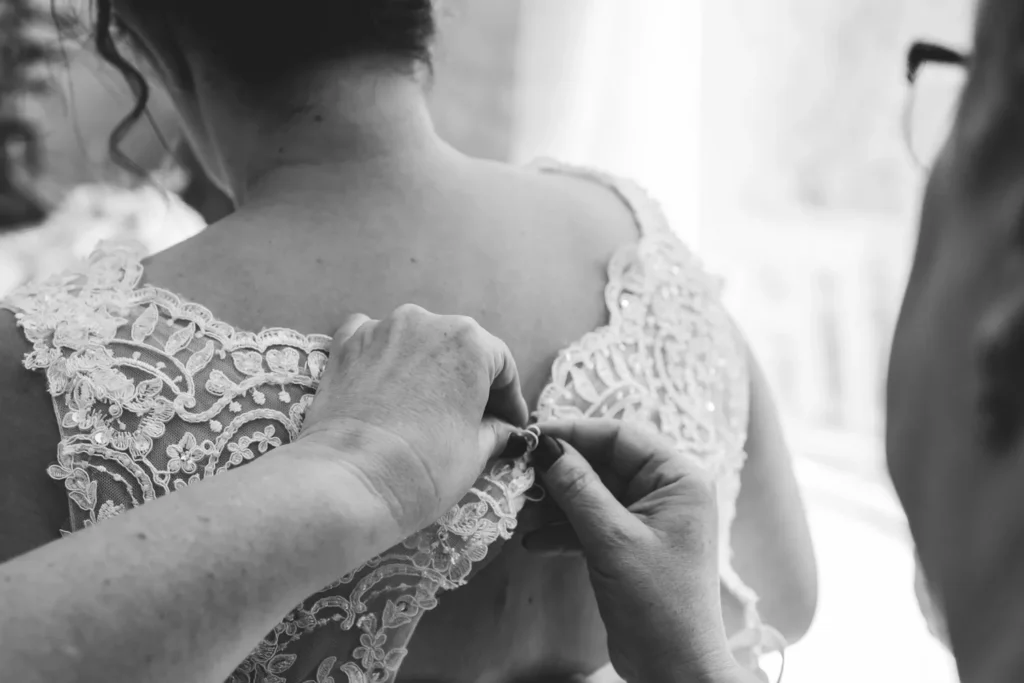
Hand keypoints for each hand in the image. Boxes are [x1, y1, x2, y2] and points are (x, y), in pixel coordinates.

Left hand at [298, 304, 528, 537]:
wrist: (349, 482)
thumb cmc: (423, 469)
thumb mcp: (475, 453)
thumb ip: (494, 430)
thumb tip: (501, 429)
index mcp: (469, 343)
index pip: (501, 365)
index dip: (510, 398)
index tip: (510, 423)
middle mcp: (426, 323)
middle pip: (459, 349)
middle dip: (469, 381)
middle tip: (475, 419)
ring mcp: (381, 330)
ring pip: (416, 341)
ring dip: (427, 367)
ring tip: (428, 405)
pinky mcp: (345, 345)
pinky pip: (373, 340)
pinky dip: (384, 357)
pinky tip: (386, 382)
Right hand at [523, 420, 746, 682]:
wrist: (675, 669)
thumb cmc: (659, 602)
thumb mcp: (613, 539)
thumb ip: (578, 489)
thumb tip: (546, 447)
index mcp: (679, 478)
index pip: (621, 436)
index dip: (575, 432)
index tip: (534, 436)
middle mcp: (667, 492)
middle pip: (605, 462)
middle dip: (562, 470)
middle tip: (521, 471)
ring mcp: (648, 519)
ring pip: (594, 493)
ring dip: (558, 501)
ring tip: (524, 508)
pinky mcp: (630, 545)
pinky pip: (593, 522)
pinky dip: (566, 529)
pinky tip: (536, 542)